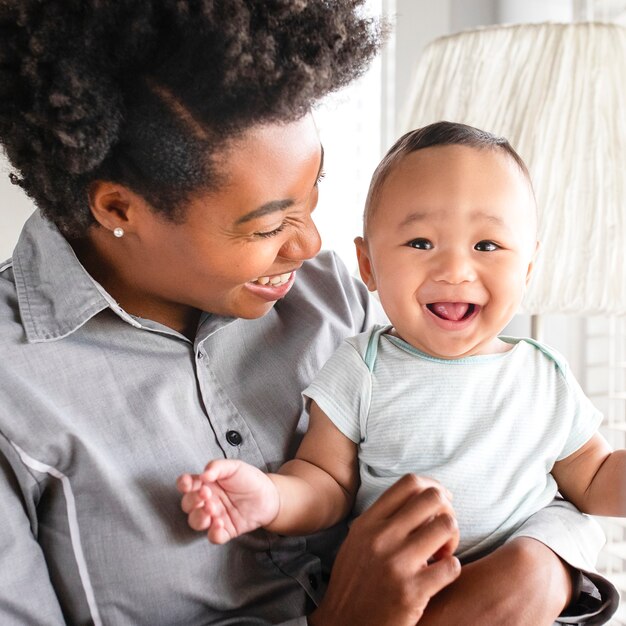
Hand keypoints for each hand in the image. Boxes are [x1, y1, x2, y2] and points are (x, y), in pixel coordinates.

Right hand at [177, 459, 279, 543]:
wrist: (269, 495)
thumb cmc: (248, 479)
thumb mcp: (234, 467)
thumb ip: (217, 467)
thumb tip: (203, 475)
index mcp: (205, 484)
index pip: (186, 485)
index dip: (183, 484)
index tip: (188, 483)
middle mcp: (206, 501)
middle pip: (188, 504)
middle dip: (192, 500)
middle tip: (205, 494)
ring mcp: (214, 517)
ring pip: (196, 522)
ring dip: (199, 517)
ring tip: (212, 509)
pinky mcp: (225, 530)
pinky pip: (213, 536)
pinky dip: (213, 533)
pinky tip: (220, 524)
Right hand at [309, 474, 460, 625]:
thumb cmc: (355, 582)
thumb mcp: (358, 541)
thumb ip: (382, 518)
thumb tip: (417, 496)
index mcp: (369, 522)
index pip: (410, 483)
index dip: (433, 486)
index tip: (440, 501)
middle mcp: (382, 537)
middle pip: (433, 498)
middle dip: (447, 510)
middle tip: (442, 529)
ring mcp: (398, 563)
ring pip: (447, 526)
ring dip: (452, 539)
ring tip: (442, 554)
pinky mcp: (413, 591)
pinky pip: (453, 566)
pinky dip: (452, 568)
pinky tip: (441, 575)